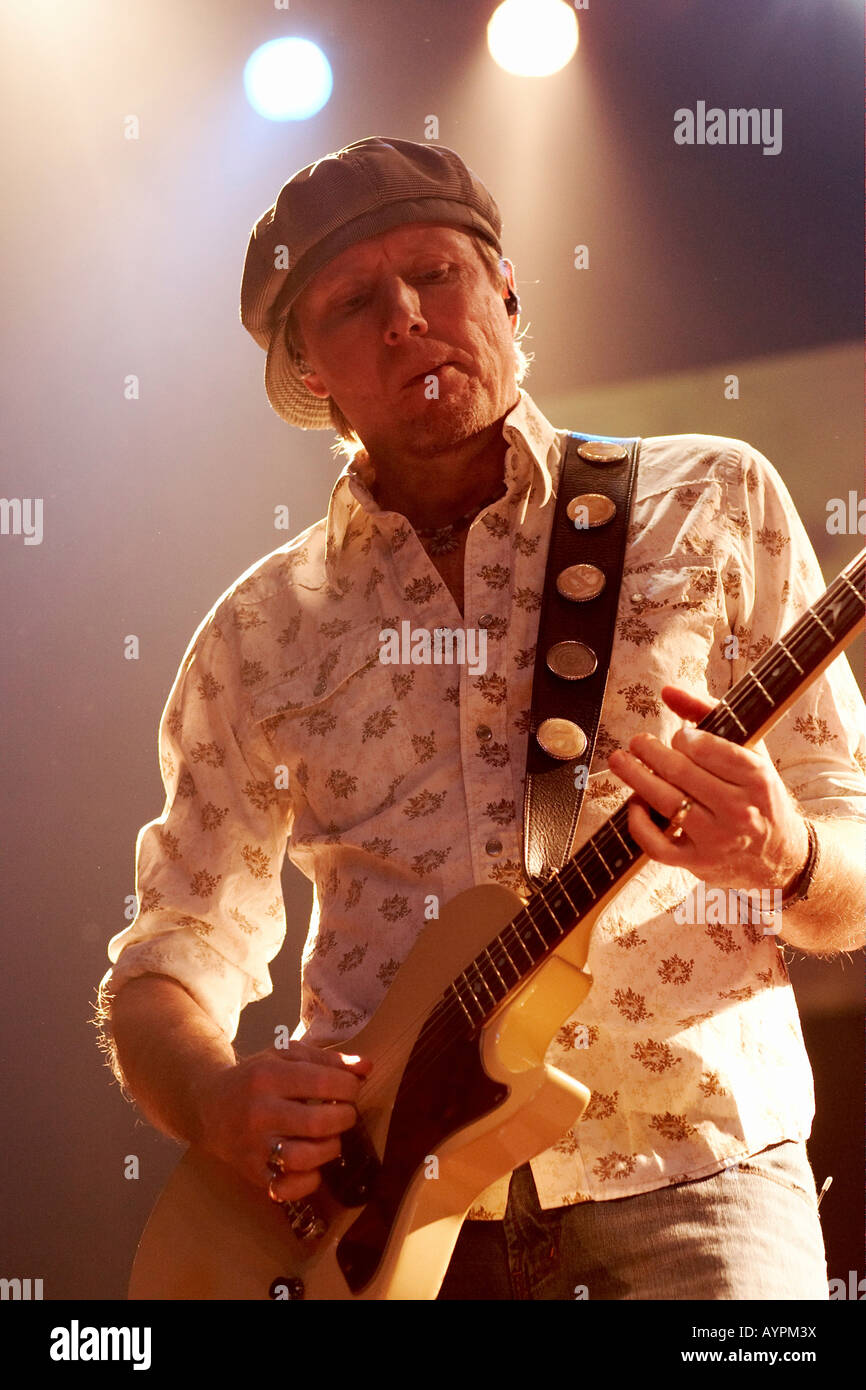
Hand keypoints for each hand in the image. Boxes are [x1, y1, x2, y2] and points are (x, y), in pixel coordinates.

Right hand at [192, 1040, 371, 1201]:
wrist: (208, 1106)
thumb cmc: (255, 1077)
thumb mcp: (286, 1056)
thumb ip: (328, 1060)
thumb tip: (366, 1068)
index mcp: (268, 1076)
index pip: (322, 1082)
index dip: (349, 1087)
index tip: (352, 1089)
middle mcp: (259, 1112)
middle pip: (316, 1123)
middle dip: (345, 1118)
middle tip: (346, 1113)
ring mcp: (254, 1146)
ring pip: (303, 1158)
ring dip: (330, 1149)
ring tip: (331, 1137)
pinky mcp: (252, 1173)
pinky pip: (286, 1188)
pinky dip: (308, 1182)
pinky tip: (313, 1166)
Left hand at [607, 685, 808, 892]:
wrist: (781, 856)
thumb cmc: (759, 796)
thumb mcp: (750, 753)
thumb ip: (710, 715)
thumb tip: (667, 691)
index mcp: (756, 777)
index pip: (705, 748)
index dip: (682, 738)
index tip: (677, 737)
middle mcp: (739, 809)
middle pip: (680, 772)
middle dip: (649, 752)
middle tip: (636, 742)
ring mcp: (718, 839)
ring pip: (665, 803)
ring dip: (635, 778)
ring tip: (620, 761)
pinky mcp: (699, 863)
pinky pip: (657, 844)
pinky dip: (638, 823)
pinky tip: (634, 804)